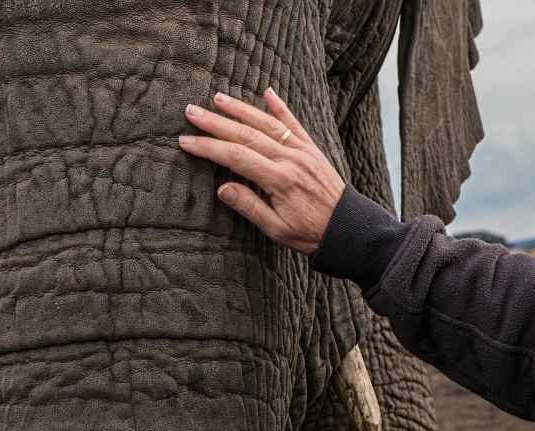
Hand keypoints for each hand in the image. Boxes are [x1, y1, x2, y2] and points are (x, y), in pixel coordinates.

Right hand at [179, 88, 345, 255]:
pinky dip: (280, 107)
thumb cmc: (310, 233)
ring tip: (218, 98)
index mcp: (280, 180)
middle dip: (216, 122)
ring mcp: (302, 151)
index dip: (209, 148)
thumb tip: (222, 188)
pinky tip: (267, 92)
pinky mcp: (312, 150)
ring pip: (267, 124)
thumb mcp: (276, 229)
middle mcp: (291, 160)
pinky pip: (295, 124)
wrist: (347, 228)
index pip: (236, 157)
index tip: (186, 141)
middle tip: (191, 112)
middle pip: (246, 135)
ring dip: (241, 109)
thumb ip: (249, 207)